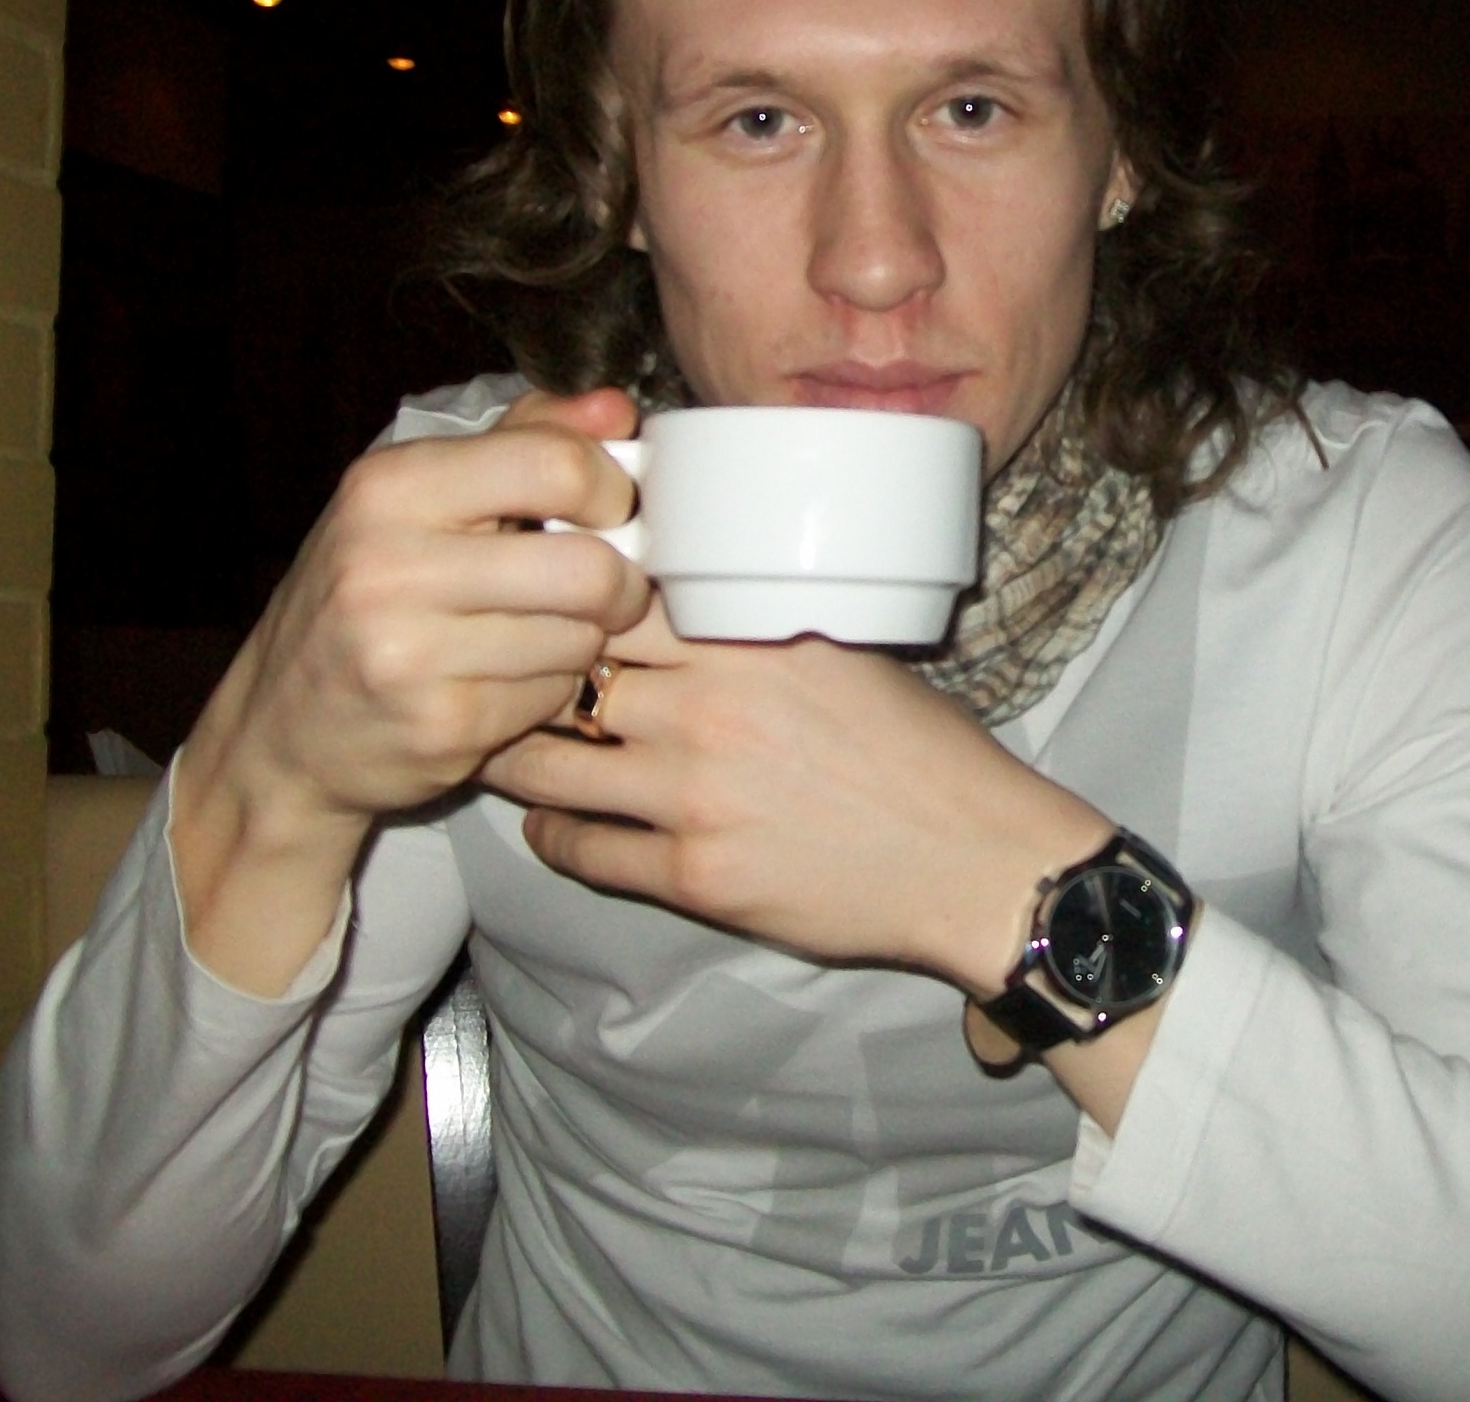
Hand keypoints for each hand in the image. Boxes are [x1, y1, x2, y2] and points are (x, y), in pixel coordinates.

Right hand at [173, 388, 655, 992]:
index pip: (555, 466)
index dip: (611, 490)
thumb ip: (523, 439)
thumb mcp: (419, 497)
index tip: (610, 511)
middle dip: (621, 583)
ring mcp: (410, 654)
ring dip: (583, 640)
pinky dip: (551, 690)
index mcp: (390, 488)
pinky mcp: (439, 726)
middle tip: (611, 590)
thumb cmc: (367, 596)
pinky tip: (508, 680)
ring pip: (580, 637)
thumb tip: (615, 408)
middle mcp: (389, 566)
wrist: (282, 729)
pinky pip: (553, 697)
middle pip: (587, 567)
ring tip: (540, 634)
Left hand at [478, 615, 1114, 995]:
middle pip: (561, 672)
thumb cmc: (922, 753)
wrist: (974, 860)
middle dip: (520, 672)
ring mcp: (692, 796)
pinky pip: (578, 849)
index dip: (562, 593)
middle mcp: (709, 708)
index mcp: (748, 639)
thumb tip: (683, 600)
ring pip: (546, 766)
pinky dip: (552, 835)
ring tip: (503, 747)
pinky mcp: (692, 876)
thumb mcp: (847, 654)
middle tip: (496, 673)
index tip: (534, 594)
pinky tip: (552, 824)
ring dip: (514, 757)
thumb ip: (758, 627)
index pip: (610, 595)